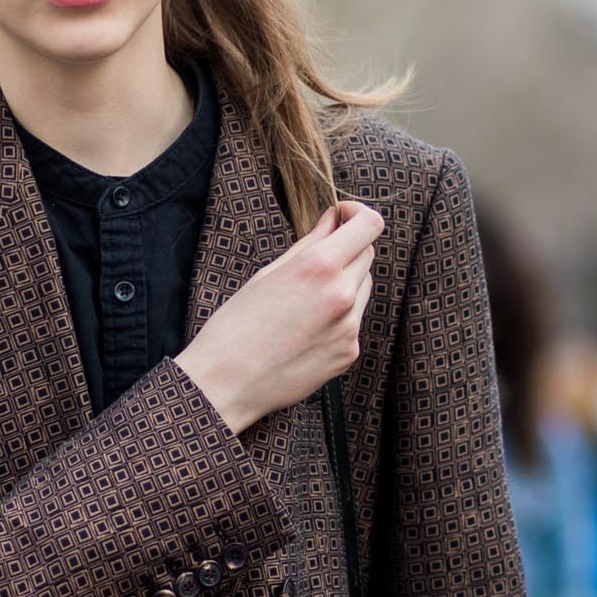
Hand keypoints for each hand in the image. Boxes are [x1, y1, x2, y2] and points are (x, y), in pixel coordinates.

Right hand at [175, 200, 384, 433]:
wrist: (227, 382)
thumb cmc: (237, 323)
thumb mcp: (269, 273)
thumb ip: (311, 243)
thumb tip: (335, 220)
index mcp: (319, 267)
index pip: (369, 225)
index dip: (358, 214)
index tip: (343, 216)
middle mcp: (342, 295)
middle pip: (367, 255)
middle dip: (348, 248)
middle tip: (317, 256)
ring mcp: (350, 327)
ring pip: (363, 288)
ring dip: (345, 282)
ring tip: (305, 299)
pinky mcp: (349, 353)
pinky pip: (354, 320)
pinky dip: (339, 315)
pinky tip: (305, 328)